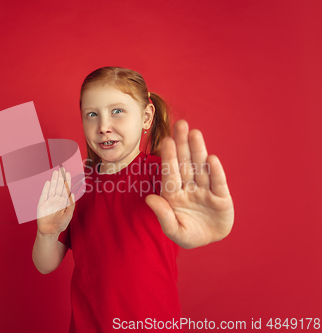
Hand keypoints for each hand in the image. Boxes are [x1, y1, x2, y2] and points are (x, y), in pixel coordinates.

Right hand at [37, 167, 74, 235]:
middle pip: (58, 186)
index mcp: (63, 201)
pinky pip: (44, 194)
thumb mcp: (68, 215)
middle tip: (62, 169)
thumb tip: (72, 194)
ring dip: (54, 181)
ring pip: (52, 188)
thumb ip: (71, 205)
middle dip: (60, 178)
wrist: (49, 232)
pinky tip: (48, 183)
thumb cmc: (60, 224)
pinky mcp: (41, 204)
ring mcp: (49, 201)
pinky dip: (46, 188)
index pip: (65, 189)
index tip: (68, 173)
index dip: (67, 181)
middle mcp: (56, 199)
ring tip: (56, 172)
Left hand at [145, 120, 233, 248]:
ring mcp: (205, 191)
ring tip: (195, 133)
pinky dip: (215, 172)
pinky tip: (211, 159)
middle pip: (185, 163)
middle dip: (183, 144)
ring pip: (201, 168)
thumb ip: (163, 215)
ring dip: (198, 151)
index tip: (166, 140)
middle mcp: (189, 188)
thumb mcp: (174, 231)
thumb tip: (150, 198)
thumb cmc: (188, 234)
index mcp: (173, 194)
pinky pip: (217, 183)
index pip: (170, 173)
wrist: (210, 241)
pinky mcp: (222, 198)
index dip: (169, 157)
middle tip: (181, 124)